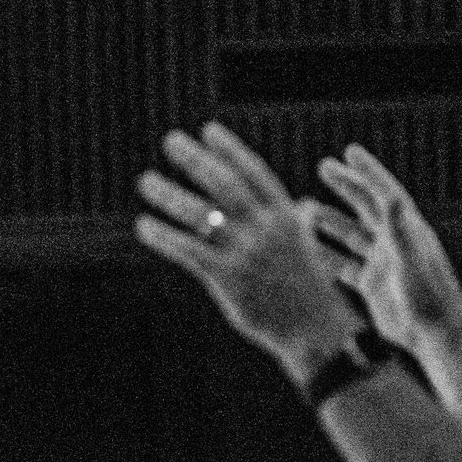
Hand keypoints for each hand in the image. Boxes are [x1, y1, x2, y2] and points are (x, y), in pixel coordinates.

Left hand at [135, 124, 366, 386]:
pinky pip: (188, 250)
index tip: (208, 130)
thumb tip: (303, 205)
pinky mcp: (228, 278)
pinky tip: (144, 225)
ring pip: (200, 213)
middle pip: (225, 183)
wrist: (317, 331)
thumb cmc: (311, 292)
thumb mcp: (308, 250)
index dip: (230, 149)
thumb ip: (299, 224)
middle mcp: (266, 228)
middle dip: (196, 159)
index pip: (254, 172)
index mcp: (286, 217)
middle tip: (172, 141)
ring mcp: (246, 252)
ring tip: (146, 180)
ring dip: (169, 193)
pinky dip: (163, 235)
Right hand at [310, 144, 461, 353]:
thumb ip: (399, 228)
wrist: (432, 335)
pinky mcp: (372, 286)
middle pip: (366, 207)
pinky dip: (327, 258)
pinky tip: (307, 252)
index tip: (350, 151)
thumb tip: (393, 197)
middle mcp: (393, 243)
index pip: (385, 192)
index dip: (368, 171)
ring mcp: (382, 264)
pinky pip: (345, 267)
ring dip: (330, 221)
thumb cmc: (428, 297)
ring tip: (306, 208)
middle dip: (346, 186)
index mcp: (406, 231)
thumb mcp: (411, 259)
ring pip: (351, 235)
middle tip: (324, 166)